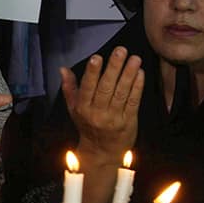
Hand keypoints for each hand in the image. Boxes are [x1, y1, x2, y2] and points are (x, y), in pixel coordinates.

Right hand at [60, 47, 143, 162]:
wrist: (102, 151)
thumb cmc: (88, 125)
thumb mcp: (74, 108)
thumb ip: (69, 87)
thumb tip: (63, 69)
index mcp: (82, 108)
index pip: (87, 87)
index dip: (92, 73)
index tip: (97, 57)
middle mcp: (97, 113)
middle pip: (106, 88)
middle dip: (114, 68)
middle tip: (121, 50)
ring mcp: (114, 118)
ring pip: (121, 93)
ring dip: (129, 74)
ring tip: (135, 58)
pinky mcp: (129, 121)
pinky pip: (133, 102)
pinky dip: (137, 87)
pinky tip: (140, 73)